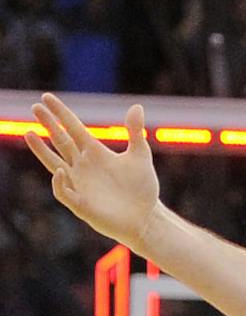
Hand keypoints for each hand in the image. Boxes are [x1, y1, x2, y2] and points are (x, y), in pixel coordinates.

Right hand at [26, 95, 160, 247]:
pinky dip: (59, 181)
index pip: (73, 128)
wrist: (145, 217)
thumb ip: (135, 132)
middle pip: (61, 141)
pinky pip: (63, 191)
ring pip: (54, 163)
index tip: (47, 97)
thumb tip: (137, 105)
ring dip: (41, 150)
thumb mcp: (140, 156)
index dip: (61, 113)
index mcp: (95, 153)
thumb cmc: (141, 188)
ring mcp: (79, 184)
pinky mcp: (80, 203)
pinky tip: (60, 169)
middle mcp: (83, 166)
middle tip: (35, 107)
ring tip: (29, 133)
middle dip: (49, 125)